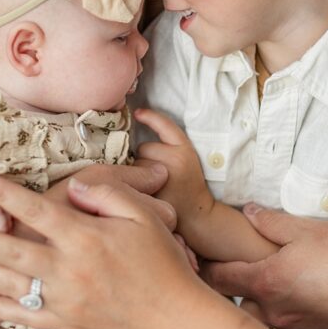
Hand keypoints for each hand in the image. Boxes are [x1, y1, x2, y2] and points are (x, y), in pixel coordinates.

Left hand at [0, 173, 215, 328]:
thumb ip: (107, 195)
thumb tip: (72, 188)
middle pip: (10, 250)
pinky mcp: (65, 324)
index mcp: (87, 239)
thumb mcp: (143, 217)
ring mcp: (64, 301)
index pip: (37, 211)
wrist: (175, 317)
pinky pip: (22, 315)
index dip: (5, 195)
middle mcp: (69, 270)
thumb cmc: (163, 262)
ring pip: (9, 282)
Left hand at [134, 109, 214, 223]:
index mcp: (185, 150)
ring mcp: (160, 178)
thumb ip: (167, 141)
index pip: (164, 126)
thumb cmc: (188, 183)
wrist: (197, 216)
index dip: (150, 117)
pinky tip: (142, 190)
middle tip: (160, 172)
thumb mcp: (186, 156)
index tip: (138, 113)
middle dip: (145, 157)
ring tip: (154, 184)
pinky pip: (130, 179)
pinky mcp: (150, 194)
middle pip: (143, 148)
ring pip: (135, 163)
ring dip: (137, 170)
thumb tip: (136, 123)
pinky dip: (131, 182)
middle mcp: (174, 161)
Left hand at [201, 203, 327, 328]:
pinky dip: (298, 323)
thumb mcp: (307, 228)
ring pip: (269, 322)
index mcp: (268, 282)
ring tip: (293, 288)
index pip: (220, 279)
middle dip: (247, 290)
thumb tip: (250, 213)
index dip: (210, 268)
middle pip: (243, 305)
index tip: (207, 261)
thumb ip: (270, 223)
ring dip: (273, 308)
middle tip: (262, 272)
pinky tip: (314, 305)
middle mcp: (278, 313)